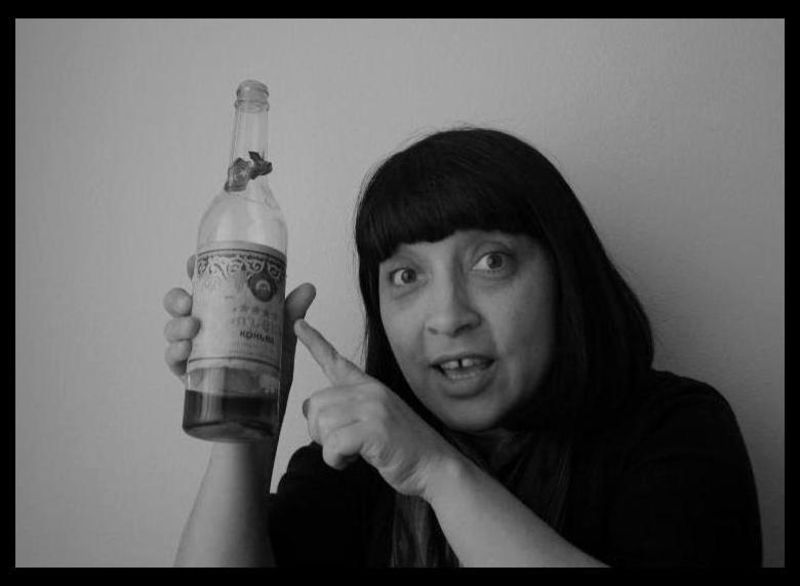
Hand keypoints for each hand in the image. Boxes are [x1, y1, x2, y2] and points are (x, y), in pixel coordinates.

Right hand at [162, 255, 315, 417]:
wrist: (268, 410)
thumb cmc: (270, 367)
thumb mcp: (282, 337)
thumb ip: (291, 312)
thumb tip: (308, 288)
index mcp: (222, 311)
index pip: (203, 285)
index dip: (194, 270)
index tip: (193, 262)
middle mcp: (204, 327)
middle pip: (179, 304)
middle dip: (177, 298)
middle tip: (189, 300)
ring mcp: (195, 350)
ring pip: (173, 330)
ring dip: (177, 325)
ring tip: (192, 326)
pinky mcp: (191, 375)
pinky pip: (173, 361)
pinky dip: (174, 352)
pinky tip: (184, 350)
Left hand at [294, 319, 461, 498]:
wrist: (436, 465)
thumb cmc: (403, 448)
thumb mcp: (373, 420)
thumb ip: (344, 411)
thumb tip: (309, 409)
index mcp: (369, 387)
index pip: (336, 361)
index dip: (314, 342)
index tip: (298, 324)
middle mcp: (370, 391)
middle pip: (316, 403)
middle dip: (320, 431)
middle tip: (342, 443)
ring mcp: (374, 408)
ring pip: (321, 424)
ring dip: (330, 448)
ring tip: (354, 452)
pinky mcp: (375, 429)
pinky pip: (333, 444)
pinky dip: (336, 459)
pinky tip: (353, 460)